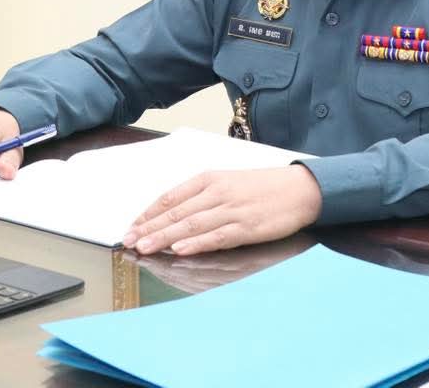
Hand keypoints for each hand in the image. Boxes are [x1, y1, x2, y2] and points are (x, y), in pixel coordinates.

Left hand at [123, 166, 322, 255]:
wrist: (301, 189)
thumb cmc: (264, 187)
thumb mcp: (229, 182)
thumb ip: (202, 196)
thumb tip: (173, 214)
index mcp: (211, 179)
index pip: (171, 196)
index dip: (149, 213)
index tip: (132, 227)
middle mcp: (218, 193)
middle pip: (176, 212)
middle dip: (149, 228)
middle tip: (128, 241)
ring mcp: (232, 210)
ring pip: (191, 225)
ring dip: (165, 237)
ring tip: (144, 247)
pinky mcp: (246, 227)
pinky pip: (216, 236)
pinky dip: (196, 243)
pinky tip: (180, 249)